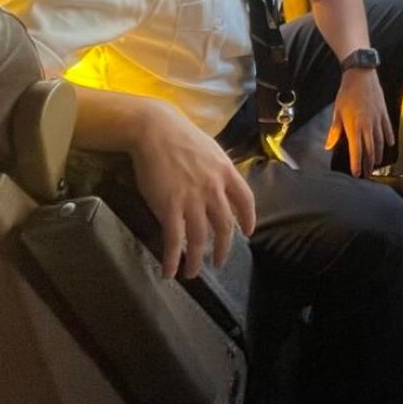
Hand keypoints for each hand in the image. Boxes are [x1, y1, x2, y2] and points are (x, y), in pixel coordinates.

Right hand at [130, 102, 255, 279]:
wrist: (154, 130)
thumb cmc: (180, 136)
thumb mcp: (210, 150)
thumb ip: (218, 170)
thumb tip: (221, 184)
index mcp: (227, 172)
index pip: (245, 201)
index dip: (248, 219)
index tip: (246, 233)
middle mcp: (213, 189)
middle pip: (224, 227)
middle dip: (223, 249)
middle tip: (219, 263)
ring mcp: (192, 199)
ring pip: (199, 238)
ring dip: (196, 260)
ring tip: (192, 273)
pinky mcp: (168, 207)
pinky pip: (174, 240)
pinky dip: (173, 259)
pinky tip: (170, 270)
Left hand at [326, 68, 393, 176]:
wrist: (361, 76)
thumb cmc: (347, 92)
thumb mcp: (337, 112)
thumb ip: (335, 131)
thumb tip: (329, 144)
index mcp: (354, 126)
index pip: (356, 150)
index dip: (356, 163)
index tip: (356, 173)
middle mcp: (367, 125)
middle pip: (369, 149)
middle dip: (368, 163)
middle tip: (368, 172)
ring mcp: (377, 119)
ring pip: (380, 141)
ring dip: (378, 153)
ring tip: (377, 162)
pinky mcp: (383, 113)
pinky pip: (387, 129)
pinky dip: (389, 138)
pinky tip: (389, 144)